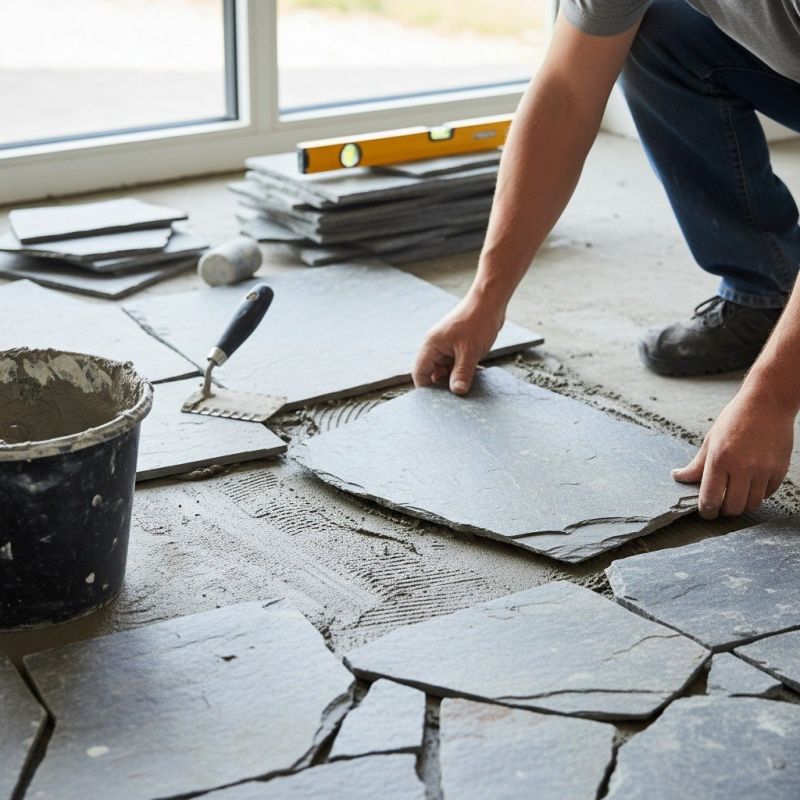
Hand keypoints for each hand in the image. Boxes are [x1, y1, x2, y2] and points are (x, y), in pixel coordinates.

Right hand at [412, 294, 504, 393]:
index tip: (437, 403)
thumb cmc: (477, 322)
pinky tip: (476, 376)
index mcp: (431, 346)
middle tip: (456, 399)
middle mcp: (436, 347)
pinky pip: (457, 364)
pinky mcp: (459, 346)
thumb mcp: (469, 352)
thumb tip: (457, 392)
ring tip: (469, 388)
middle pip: (433, 373)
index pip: (420, 373)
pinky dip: (465, 371)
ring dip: (457, 378)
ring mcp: (448, 346)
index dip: (425, 389)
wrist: (490, 301)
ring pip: (447, 370)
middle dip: (443, 386)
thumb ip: (461, 374)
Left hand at [672, 386, 794, 518]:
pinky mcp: (779, 470)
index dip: (706, 511)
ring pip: (751, 504)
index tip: (706, 513)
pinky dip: (758, 495)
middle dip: (724, 511)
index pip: (710, 498)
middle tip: (720, 506)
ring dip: (742, 504)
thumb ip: (697, 465)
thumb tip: (678, 477)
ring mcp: (763, 470)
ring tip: (735, 496)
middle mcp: (742, 467)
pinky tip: (751, 485)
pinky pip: (767, 494)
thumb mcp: (711, 440)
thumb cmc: (735, 419)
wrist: (767, 403)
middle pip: (732, 507)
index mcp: (720, 459)